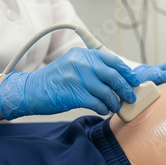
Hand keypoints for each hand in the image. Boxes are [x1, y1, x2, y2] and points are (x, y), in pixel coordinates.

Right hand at [0, 48, 139, 119]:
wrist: (30, 90)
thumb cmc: (55, 79)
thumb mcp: (73, 63)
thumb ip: (93, 66)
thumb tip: (120, 77)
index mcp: (84, 54)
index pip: (113, 60)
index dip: (127, 72)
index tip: (134, 81)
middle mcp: (81, 64)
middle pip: (113, 76)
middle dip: (126, 89)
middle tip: (131, 97)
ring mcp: (77, 79)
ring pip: (107, 92)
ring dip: (114, 102)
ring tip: (115, 106)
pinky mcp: (73, 95)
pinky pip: (97, 103)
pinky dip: (103, 108)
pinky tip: (103, 110)